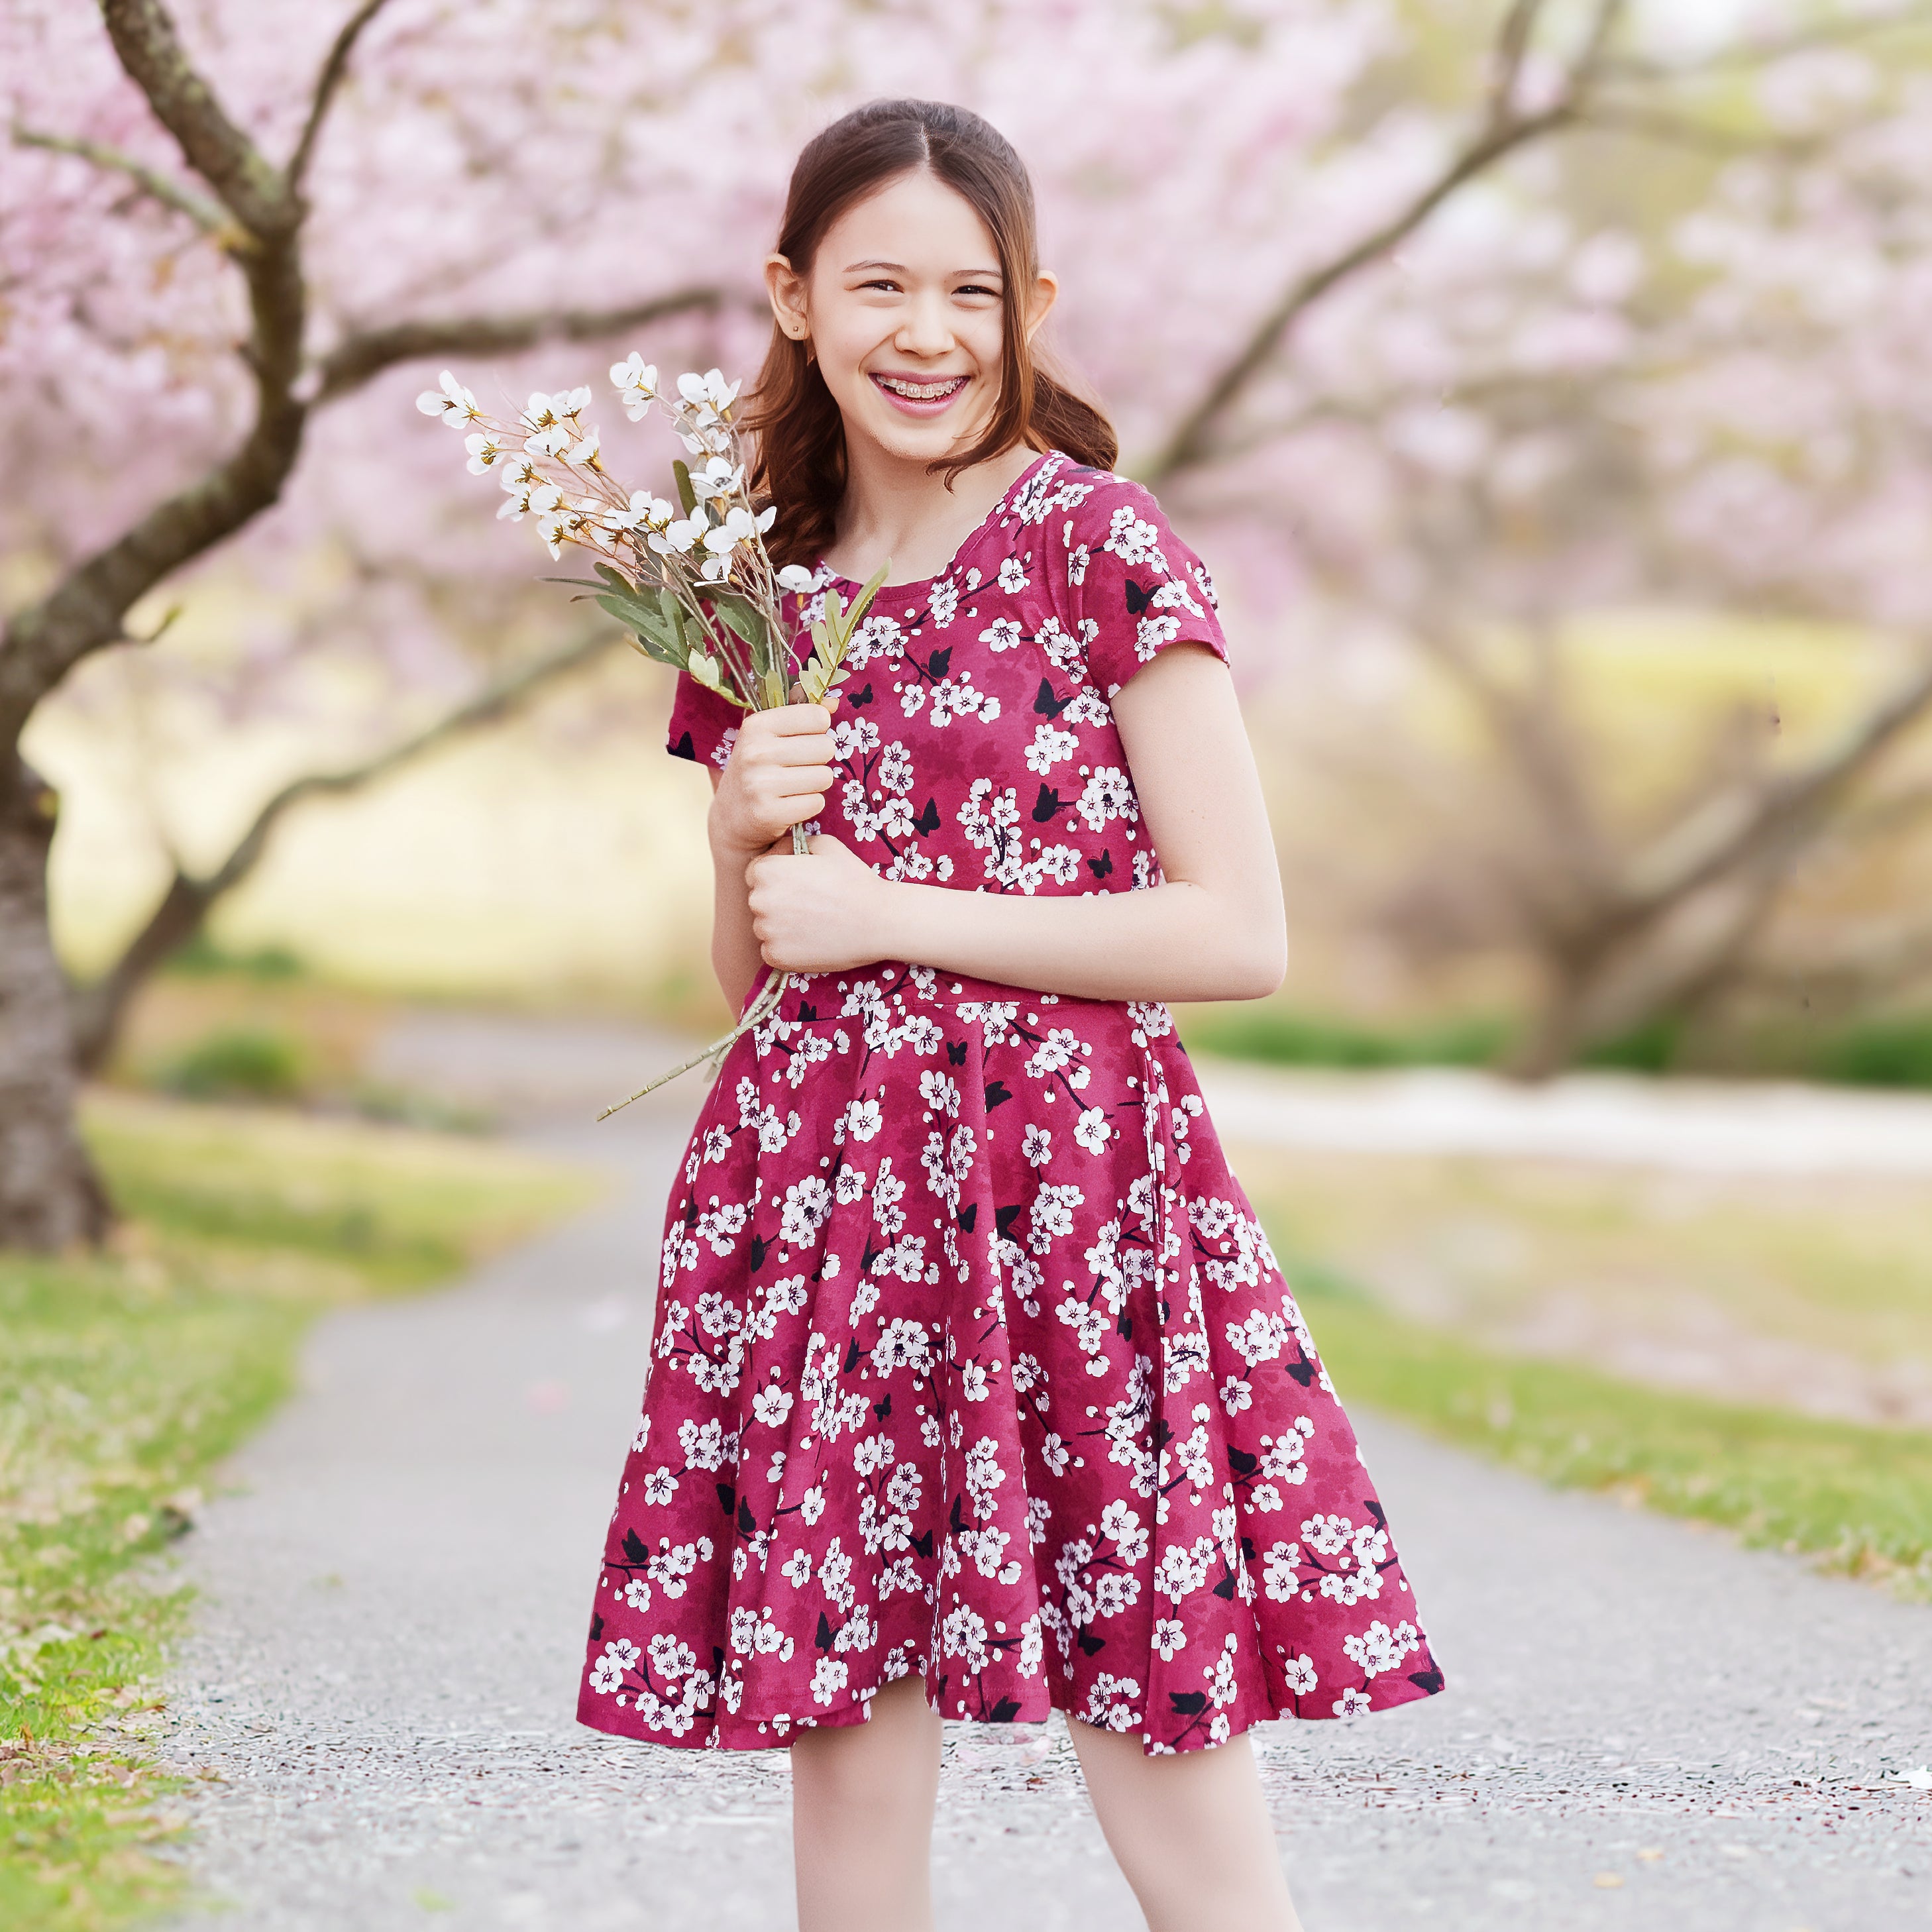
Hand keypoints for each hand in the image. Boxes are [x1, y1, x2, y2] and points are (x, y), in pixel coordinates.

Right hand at [708, 683, 839, 858]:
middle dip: (818, 760)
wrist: (730, 816)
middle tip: (797, 768)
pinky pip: (816, 803)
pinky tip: (790, 804)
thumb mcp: (769, 735)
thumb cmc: (758, 769)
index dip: (817, 731)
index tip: (801, 740)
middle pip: (826, 747)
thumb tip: (834, 702)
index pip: (818, 717)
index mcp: (756, 725)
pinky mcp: (768, 813)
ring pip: (824, 777)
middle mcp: (756, 752)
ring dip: (815, 784)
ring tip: (794, 786)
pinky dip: (809, 805)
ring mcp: (760, 784)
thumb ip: (801, 714)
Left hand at [745, 832, 893, 972]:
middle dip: (778, 900)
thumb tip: (784, 848)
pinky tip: (811, 940)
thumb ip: (798, 843)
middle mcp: (759, 901)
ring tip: (813, 923)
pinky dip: (787, 948)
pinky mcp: (776, 957)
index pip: (757, 872)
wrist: (877, 921)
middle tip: (809, 903)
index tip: (799, 882)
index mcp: (766, 871)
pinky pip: (772, 950)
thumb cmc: (854, 880)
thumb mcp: (827, 845)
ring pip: (765, 926)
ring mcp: (766, 932)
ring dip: (781, 925)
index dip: (777, 875)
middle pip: (759, 900)